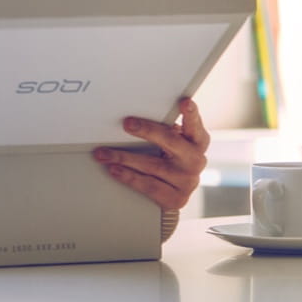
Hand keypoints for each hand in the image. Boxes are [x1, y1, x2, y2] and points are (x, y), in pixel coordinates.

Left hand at [92, 96, 209, 210]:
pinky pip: (149, 186)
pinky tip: (114, 170)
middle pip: (170, 141)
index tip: (184, 102)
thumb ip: (164, 130)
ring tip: (104, 153)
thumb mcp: (172, 142)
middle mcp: (195, 160)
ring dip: (124, 157)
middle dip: (148, 131)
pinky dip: (128, 176)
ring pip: (152, 166)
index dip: (191, 114)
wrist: (173, 193)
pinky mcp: (176, 199)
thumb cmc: (169, 159)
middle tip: (127, 124)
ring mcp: (187, 181)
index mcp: (197, 141)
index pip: (195, 125)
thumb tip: (133, 118)